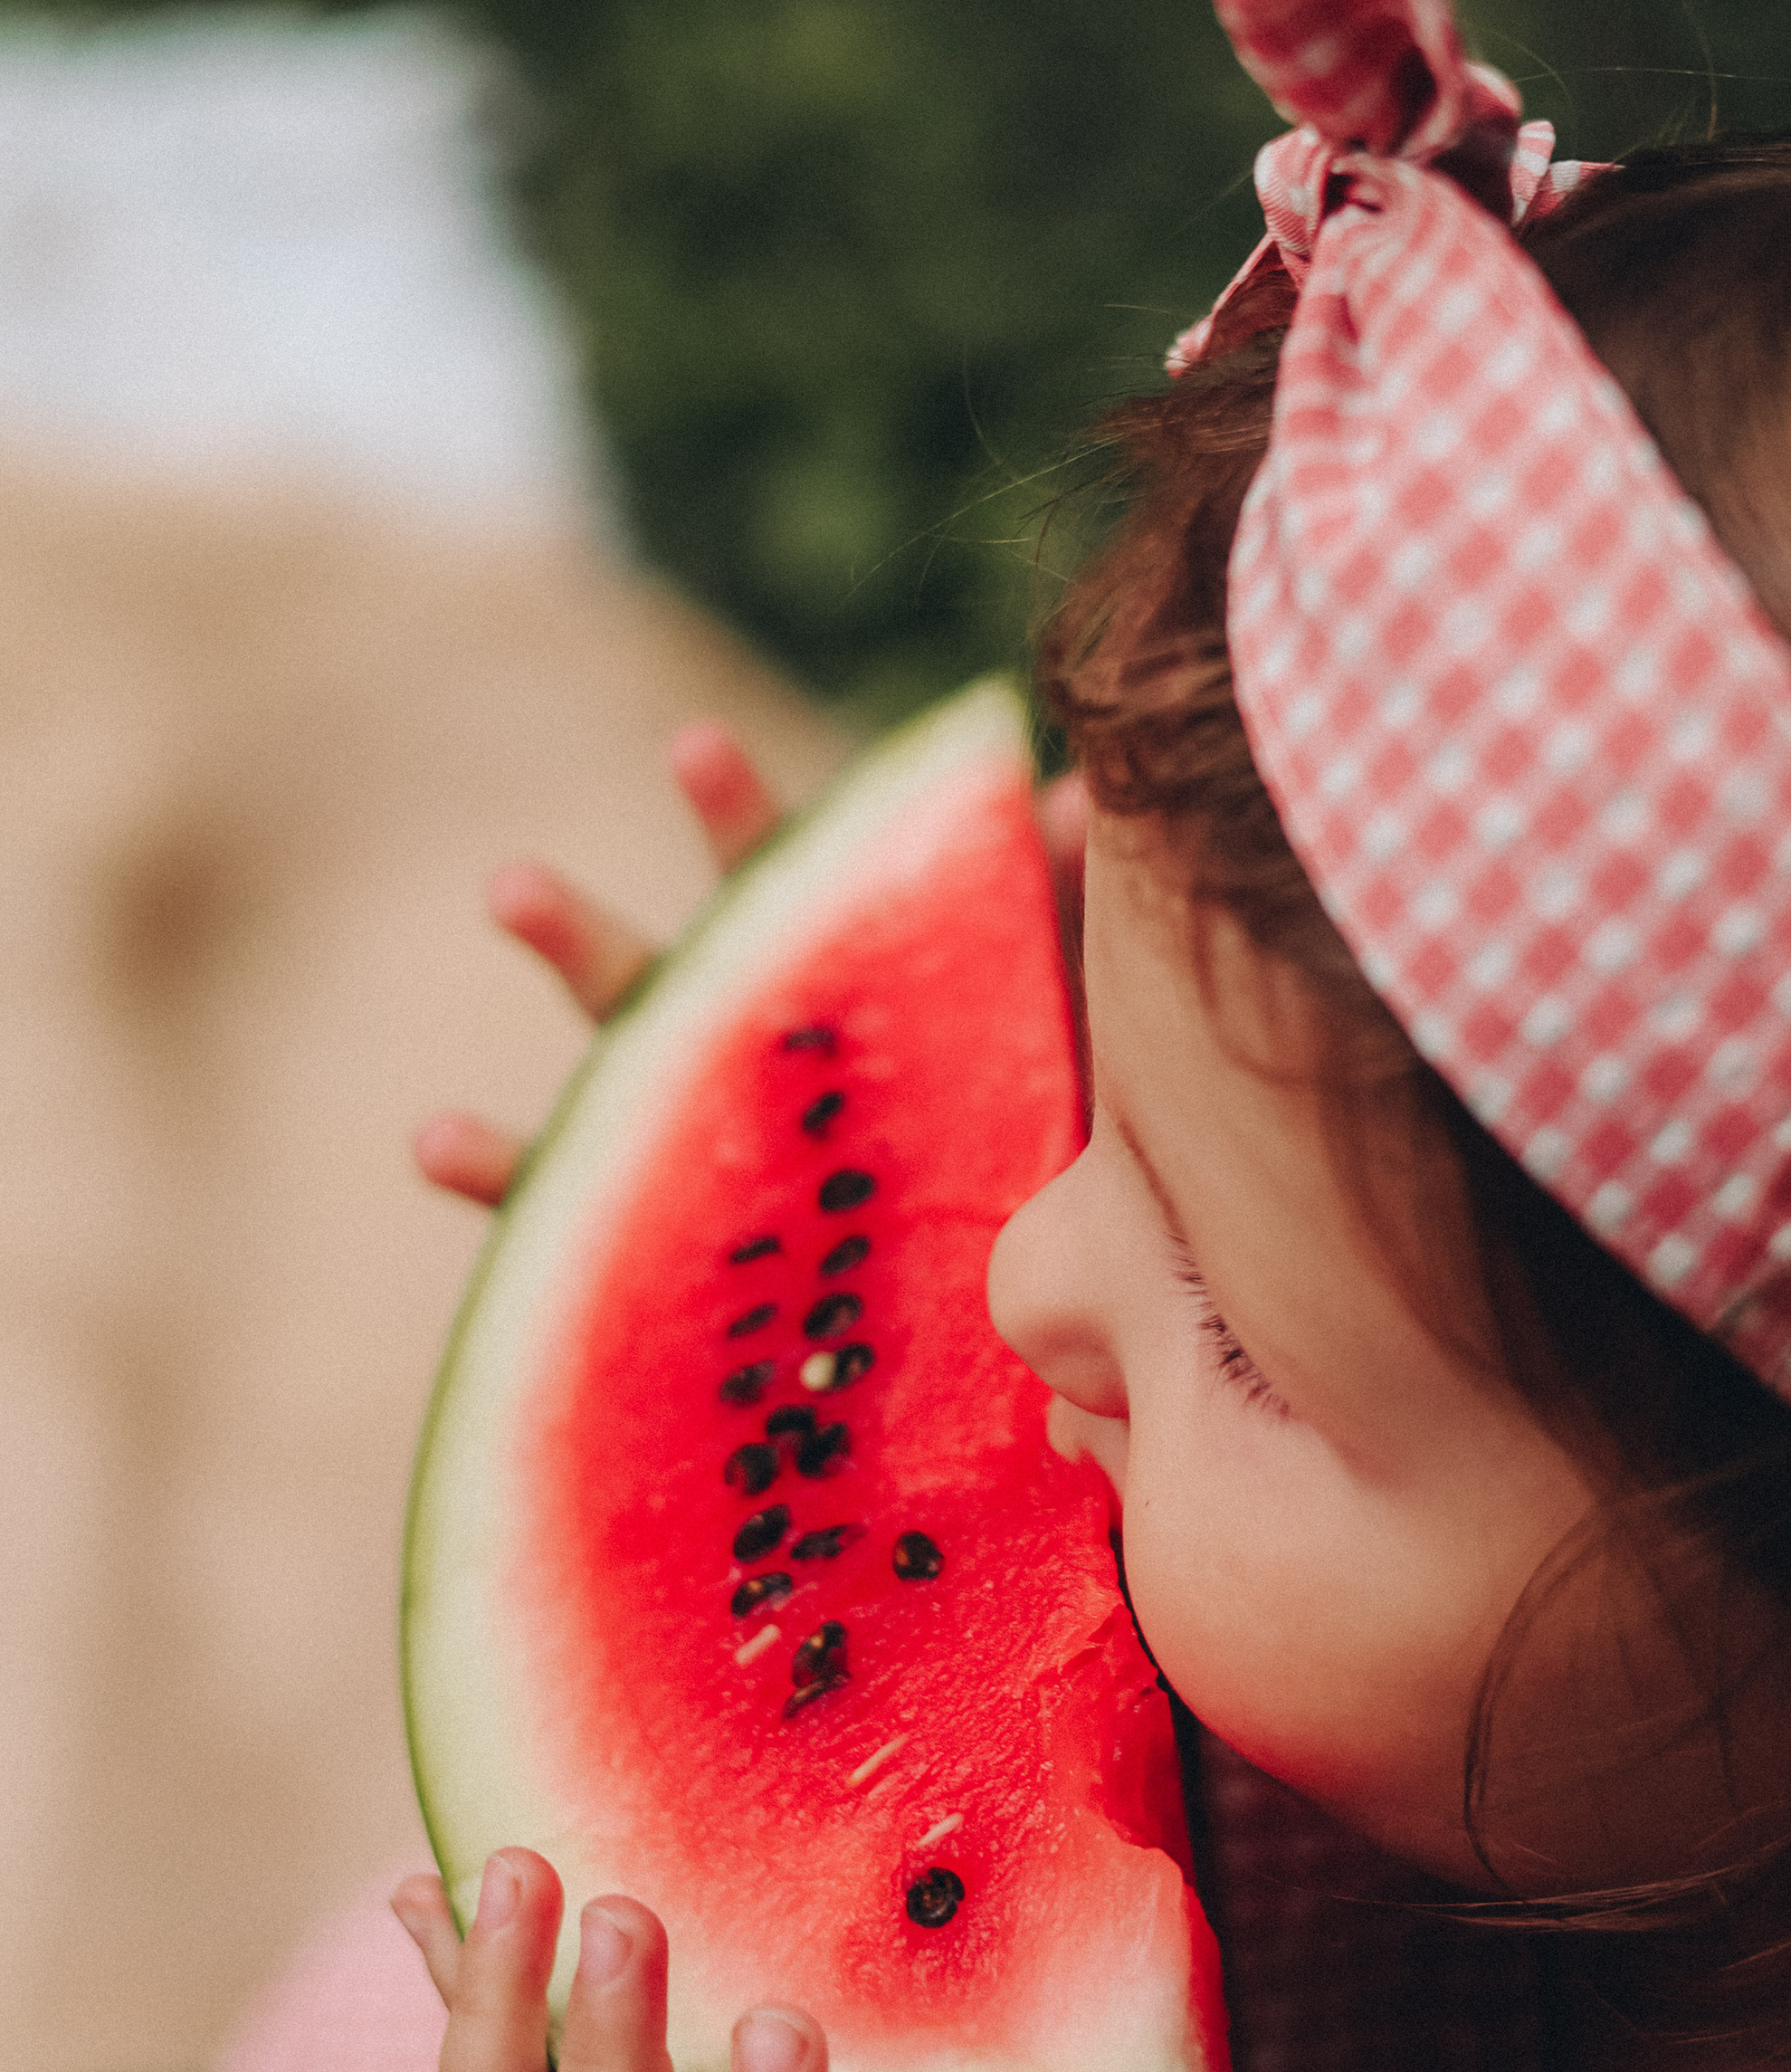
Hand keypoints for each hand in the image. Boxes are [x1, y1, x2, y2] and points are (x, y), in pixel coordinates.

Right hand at [413, 723, 1090, 1209]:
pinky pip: (570, 1231)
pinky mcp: (661, 1263)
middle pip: (663, 981)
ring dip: (538, 1021)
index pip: (780, 898)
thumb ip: (1051, 920)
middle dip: (588, 931)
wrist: (994, 1320)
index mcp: (823, 1002)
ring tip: (488, 927)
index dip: (740, 826)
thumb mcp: (1047, 1038)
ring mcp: (688, 1158)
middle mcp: (735, 1065)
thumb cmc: (1020, 1151)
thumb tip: (1078, 797)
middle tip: (507, 887)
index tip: (690, 751)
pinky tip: (430, 1134)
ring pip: (601, 1082)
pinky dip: (495, 1175)